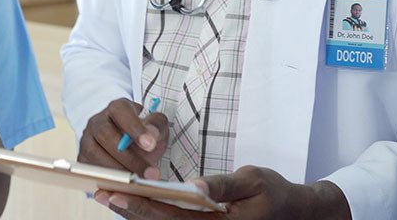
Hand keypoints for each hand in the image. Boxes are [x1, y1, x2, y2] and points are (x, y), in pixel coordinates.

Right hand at [79, 98, 168, 177]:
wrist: (130, 146)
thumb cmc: (143, 134)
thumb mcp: (155, 126)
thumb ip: (156, 126)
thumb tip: (151, 135)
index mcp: (116, 108)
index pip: (121, 111)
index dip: (134, 127)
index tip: (150, 144)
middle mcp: (97, 122)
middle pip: (106, 135)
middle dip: (129, 157)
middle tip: (149, 173)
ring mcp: (87, 141)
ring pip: (95, 155)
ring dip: (118, 172)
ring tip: (138, 184)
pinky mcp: (83, 160)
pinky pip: (90, 172)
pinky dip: (106, 182)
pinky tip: (124, 190)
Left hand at [97, 166, 351, 219]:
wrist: (293, 214)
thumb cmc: (274, 193)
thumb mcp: (254, 180)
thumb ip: (224, 185)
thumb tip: (196, 185)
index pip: (173, 217)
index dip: (143, 203)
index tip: (119, 189)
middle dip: (130, 209)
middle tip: (103, 191)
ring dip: (137, 214)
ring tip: (111, 195)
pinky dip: (152, 216)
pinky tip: (135, 204)